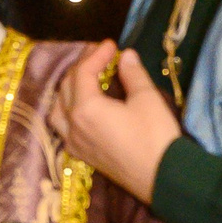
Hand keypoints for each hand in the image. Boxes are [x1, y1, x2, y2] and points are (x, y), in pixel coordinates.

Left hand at [49, 43, 182, 205]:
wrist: (164, 178)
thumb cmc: (155, 136)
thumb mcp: (146, 99)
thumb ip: (132, 74)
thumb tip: (126, 56)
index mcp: (85, 108)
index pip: (83, 73)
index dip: (96, 54)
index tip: (112, 44)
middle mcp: (73, 126)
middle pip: (67, 88)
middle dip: (82, 68)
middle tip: (100, 55)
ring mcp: (75, 143)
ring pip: (58, 109)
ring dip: (69, 89)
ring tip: (86, 79)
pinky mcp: (83, 156)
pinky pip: (64, 128)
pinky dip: (68, 111)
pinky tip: (82, 107)